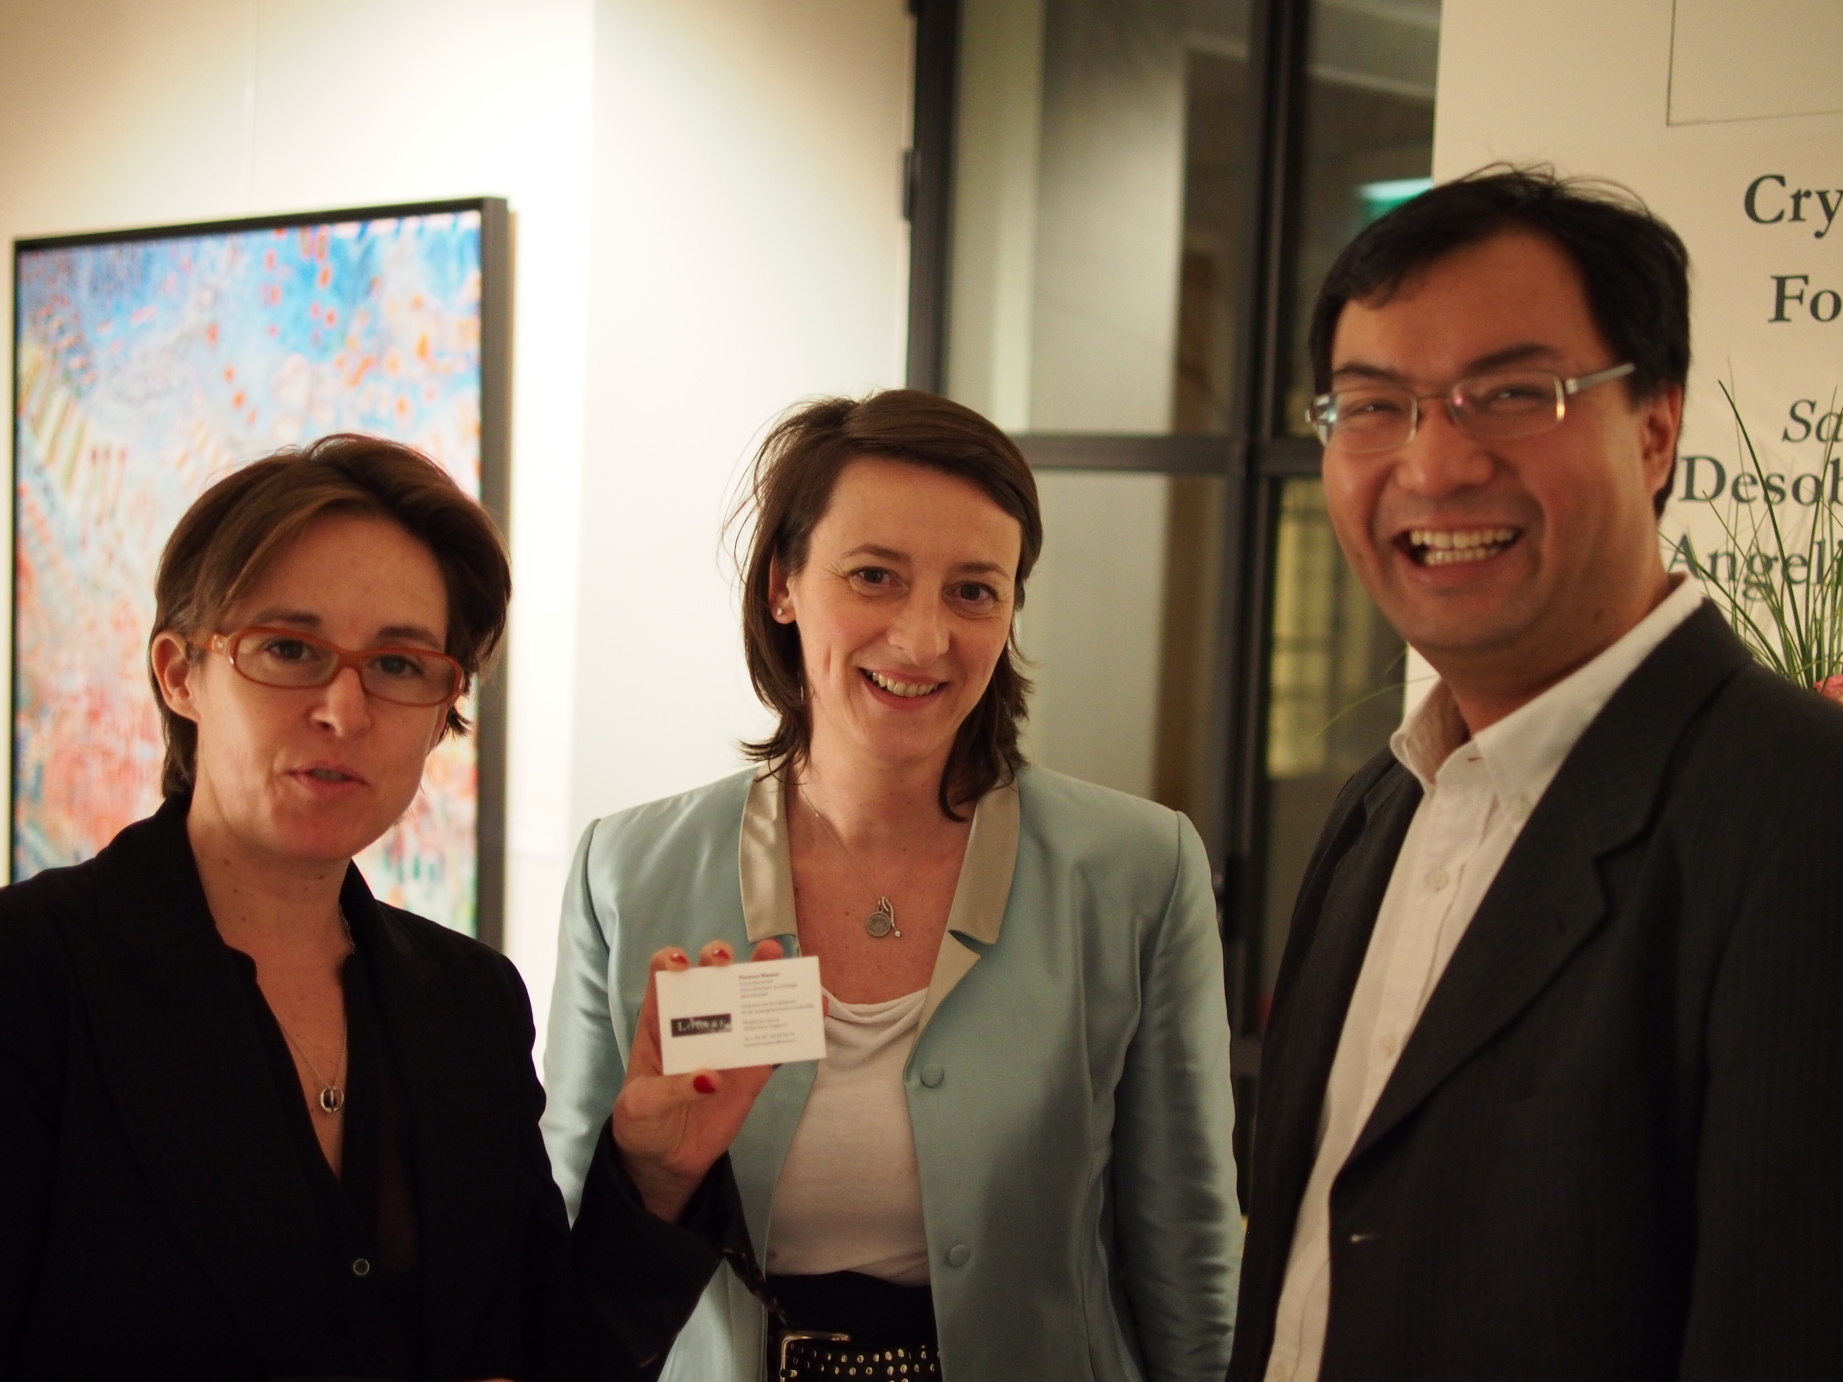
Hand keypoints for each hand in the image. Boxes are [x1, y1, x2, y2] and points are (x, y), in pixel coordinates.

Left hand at [613, 938, 782, 1221]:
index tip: (682, 965)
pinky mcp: (752, 1071)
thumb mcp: (639, 1107)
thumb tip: (713, 1077)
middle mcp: (697, 1023)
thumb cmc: (642, 1122)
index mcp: (661, 1023)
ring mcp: (728, 1044)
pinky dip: (797, 1026)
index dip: (670, 963)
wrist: (667, 1161)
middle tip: (728, 961)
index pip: (664, 979)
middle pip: (710, 978)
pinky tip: (815, 1009)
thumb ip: (669, 1090)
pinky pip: (776, 1045)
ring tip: (785, 963)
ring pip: (748, 1002)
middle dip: (720, 960)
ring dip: (766, 978)